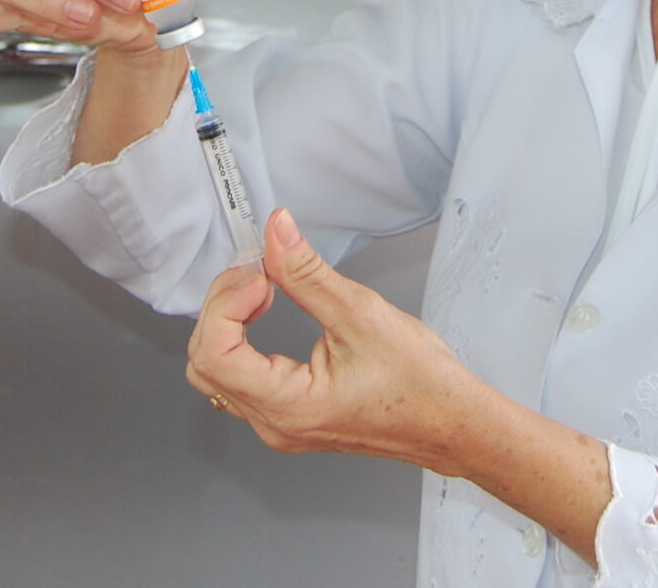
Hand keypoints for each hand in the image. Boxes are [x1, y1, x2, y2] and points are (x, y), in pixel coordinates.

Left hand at [186, 208, 482, 471]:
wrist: (451, 423)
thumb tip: (276, 232)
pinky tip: (267, 311)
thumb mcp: (361, 314)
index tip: (261, 274)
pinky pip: (241, 379)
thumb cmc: (420, 383)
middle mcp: (275, 424)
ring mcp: (280, 424)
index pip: (214, 354)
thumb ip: (306, 273)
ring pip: (217, 373)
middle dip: (223, 307)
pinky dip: (243, 339)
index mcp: (288, 407)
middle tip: (260, 272)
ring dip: (229, 322)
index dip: (226, 303)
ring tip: (265, 288)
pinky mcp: (290, 416)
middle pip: (206, 363)